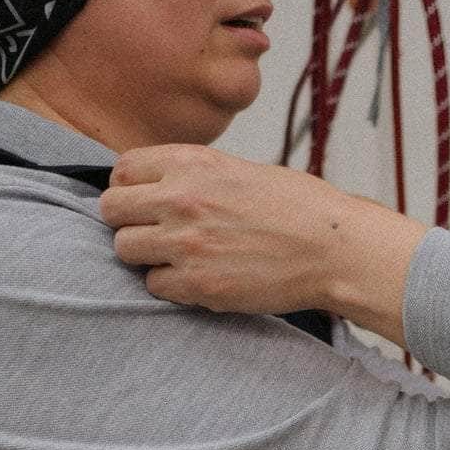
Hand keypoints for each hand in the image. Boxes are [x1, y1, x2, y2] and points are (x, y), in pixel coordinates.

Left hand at [100, 144, 426, 347]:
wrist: (337, 248)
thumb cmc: (302, 209)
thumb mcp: (243, 170)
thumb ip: (196, 176)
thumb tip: (159, 189)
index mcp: (192, 163)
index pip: (123, 170)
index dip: (131, 188)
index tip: (147, 202)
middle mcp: (181, 199)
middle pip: (111, 210)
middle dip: (130, 222)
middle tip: (158, 234)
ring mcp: (186, 243)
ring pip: (125, 249)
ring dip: (147, 256)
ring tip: (180, 259)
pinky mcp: (199, 283)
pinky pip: (154, 285)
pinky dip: (172, 286)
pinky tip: (200, 279)